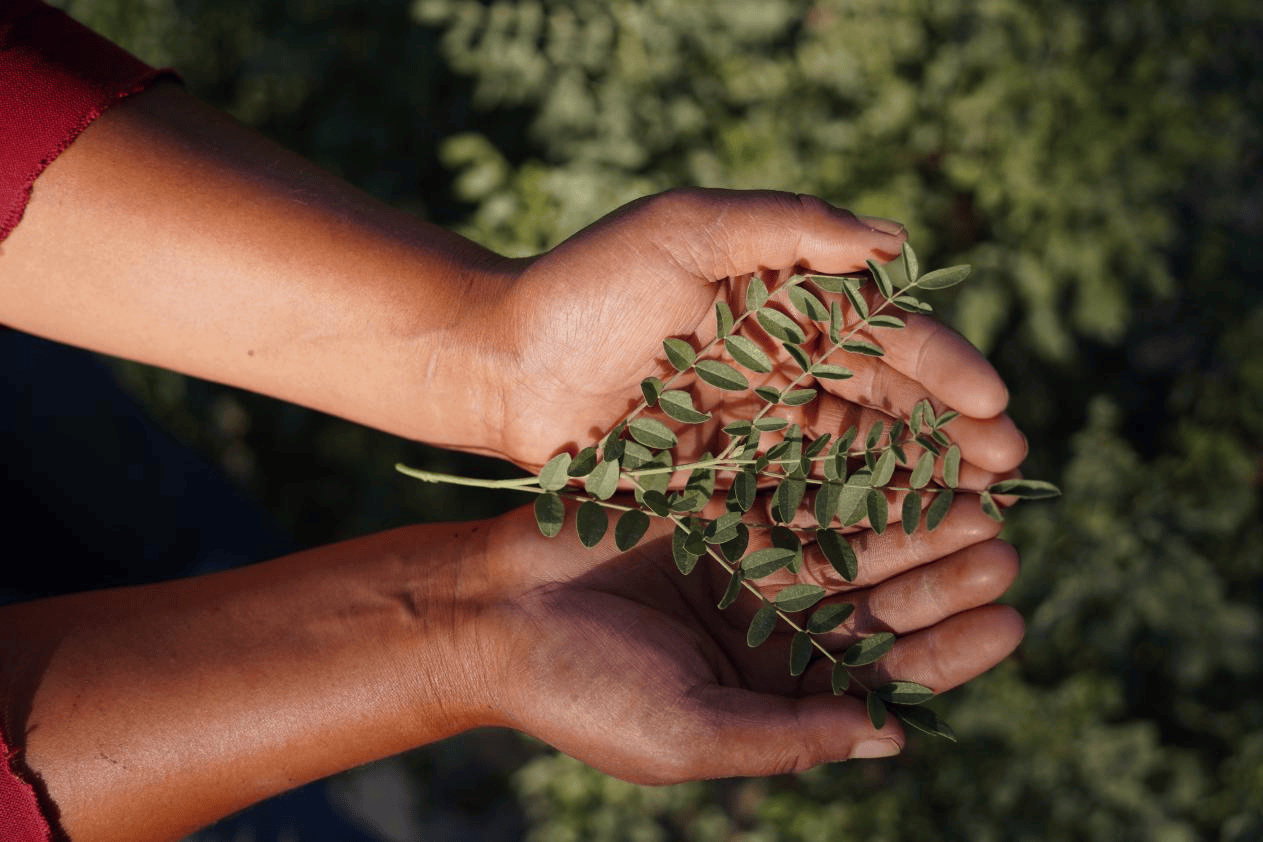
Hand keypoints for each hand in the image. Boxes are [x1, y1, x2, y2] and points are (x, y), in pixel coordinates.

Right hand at [467, 494, 1022, 781]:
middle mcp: (769, 629)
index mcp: (771, 692)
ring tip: (978, 497)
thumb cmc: (583, 693)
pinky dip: (844, 474)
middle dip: (942, 576)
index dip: (950, 652)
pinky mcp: (714, 508)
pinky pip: (792, 487)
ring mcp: (744, 564)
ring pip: (848, 540)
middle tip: (1006, 546)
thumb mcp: (692, 735)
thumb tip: (896, 743)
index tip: (1012, 622)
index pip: (883, 677)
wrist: (493, 615)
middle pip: (877, 602)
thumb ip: (791, 738)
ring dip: (910, 521)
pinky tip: (898, 454)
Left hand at [489, 188, 1025, 489]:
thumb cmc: (587, 286)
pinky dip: (850, 520)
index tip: (991, 403)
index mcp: (783, 306)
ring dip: (916, 480)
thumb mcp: (685, 229)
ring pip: (854, 456)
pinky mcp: (723, 482)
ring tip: (978, 508)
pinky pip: (798, 501)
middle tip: (1009, 466)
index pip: (881, 337)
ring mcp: (756, 430)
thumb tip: (895, 241)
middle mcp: (782, 369)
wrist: (504, 363)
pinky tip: (898, 542)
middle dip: (948, 431)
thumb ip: (785, 226)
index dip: (940, 368)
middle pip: (884, 402)